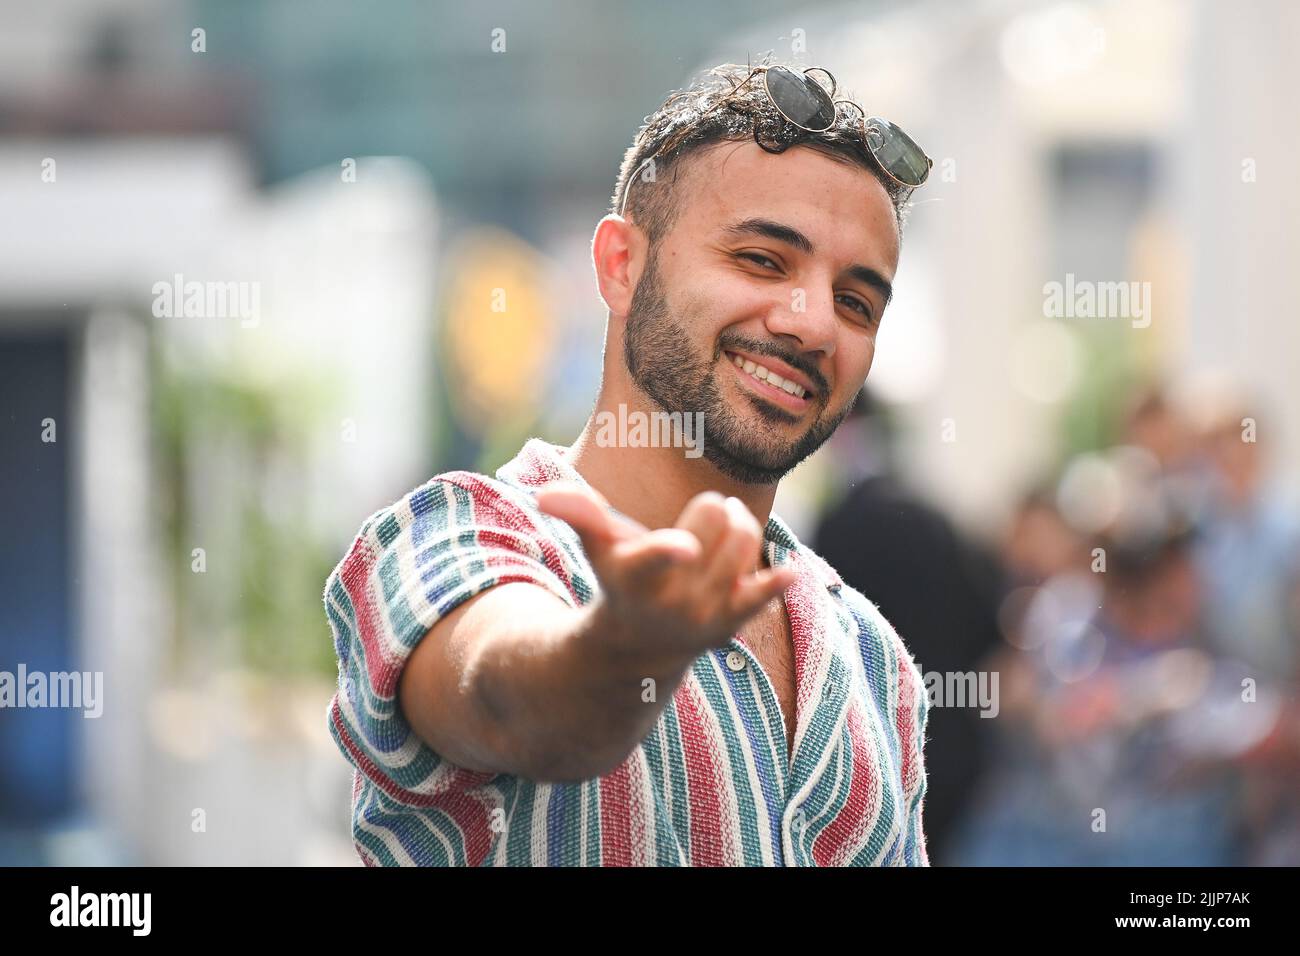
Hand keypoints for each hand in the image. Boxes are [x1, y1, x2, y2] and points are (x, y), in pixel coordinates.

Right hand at [536, 482, 795, 665]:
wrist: (642, 646)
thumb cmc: (620, 579)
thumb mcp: (598, 548)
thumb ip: (579, 515)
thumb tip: (545, 494)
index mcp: (635, 576)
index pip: (656, 556)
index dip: (669, 551)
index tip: (686, 548)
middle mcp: (672, 598)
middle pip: (716, 515)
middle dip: (710, 508)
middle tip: (700, 519)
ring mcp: (705, 613)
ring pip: (744, 537)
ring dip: (738, 525)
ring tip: (722, 533)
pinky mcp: (733, 622)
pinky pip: (765, 592)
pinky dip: (779, 581)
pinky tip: (792, 574)